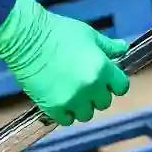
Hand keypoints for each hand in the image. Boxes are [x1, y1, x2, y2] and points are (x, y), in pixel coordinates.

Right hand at [0, 0, 129, 125]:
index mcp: (102, 68)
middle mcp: (91, 87)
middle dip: (97, 93)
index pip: (121, 87)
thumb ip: (108, 46)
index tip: (107, 79)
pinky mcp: (53, 108)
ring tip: (71, 92)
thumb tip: (124, 49)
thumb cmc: (60, 32)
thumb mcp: (89, 34)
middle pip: (104, 102)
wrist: (27, 39)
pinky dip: (65, 112)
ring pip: (86, 114)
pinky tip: (59, 99)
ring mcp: (72, 100)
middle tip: (85, 82)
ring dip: (82, 105)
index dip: (115, 83)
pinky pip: (67, 120)